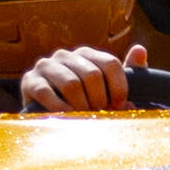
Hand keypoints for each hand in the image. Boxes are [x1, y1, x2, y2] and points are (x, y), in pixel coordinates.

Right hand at [18, 41, 144, 114]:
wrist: (46, 118)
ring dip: (82, 106)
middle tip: (100, 116)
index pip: (110, 63)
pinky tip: (68, 118)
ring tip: (85, 119)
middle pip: (92, 75)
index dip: (119, 88)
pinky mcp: (29, 80)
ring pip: (72, 84)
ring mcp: (46, 66)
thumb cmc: (82, 104)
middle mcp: (65, 55)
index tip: (120, 106)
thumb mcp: (107, 89)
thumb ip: (127, 72)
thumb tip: (140, 50)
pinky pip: (46, 92)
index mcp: (86, 54)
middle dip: (100, 100)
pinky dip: (60, 108)